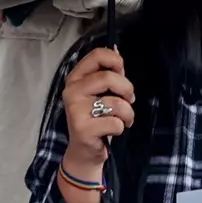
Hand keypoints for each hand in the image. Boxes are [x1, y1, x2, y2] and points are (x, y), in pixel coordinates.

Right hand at [61, 47, 133, 177]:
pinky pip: (115, 122)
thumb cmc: (96, 119)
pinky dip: (120, 127)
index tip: (122, 72)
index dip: (116, 61)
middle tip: (129, 100)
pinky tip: (112, 131)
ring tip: (124, 119)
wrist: (85, 151)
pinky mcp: (82, 128)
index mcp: (76, 78)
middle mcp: (72, 91)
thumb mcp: (100, 93)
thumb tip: (117, 50)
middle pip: (108, 77)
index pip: (97, 55)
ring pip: (116, 103)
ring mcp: (75, 110)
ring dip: (128, 113)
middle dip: (127, 89)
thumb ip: (108, 73)